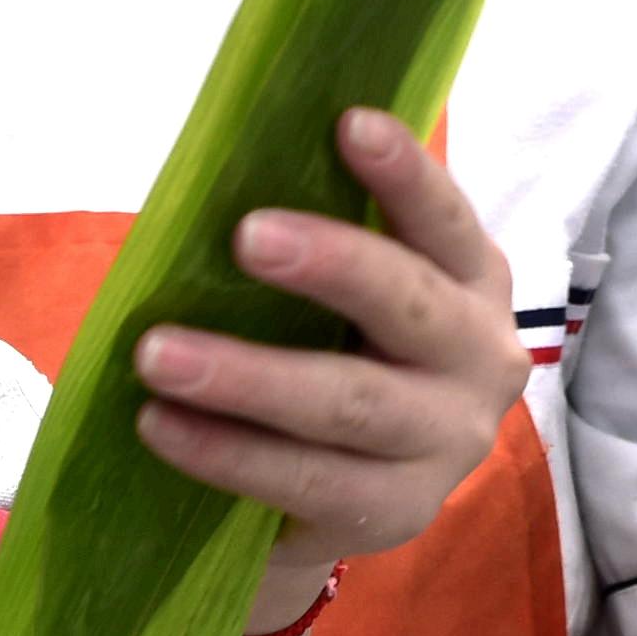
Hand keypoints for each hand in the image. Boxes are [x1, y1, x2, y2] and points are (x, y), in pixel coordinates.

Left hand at [136, 108, 524, 574]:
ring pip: (350, 404)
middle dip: (331, 265)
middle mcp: (481, 359)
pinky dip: (225, 452)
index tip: (349, 122)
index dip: (404, 174)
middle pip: (409, 306)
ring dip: (247, 376)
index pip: (445, 219)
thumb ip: (317, 240)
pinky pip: (306, 480)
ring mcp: (448, 443)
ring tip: (154, 353)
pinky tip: (160, 424)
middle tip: (245, 234)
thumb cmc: (339, 349)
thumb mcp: (350, 294)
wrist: (351, 490)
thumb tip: (219, 176)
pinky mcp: (399, 513)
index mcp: (474, 280)